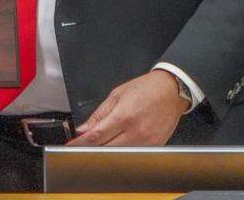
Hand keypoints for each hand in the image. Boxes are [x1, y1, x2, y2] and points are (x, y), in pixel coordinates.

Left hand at [67, 70, 186, 145]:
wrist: (172, 90)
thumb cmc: (146, 89)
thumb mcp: (117, 95)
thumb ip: (99, 115)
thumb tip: (84, 129)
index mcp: (124, 116)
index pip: (97, 136)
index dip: (81, 143)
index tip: (71, 146)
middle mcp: (136, 132)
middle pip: (106, 149)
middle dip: (92, 149)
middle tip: (83, 146)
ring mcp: (147, 142)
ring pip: (120, 155)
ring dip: (107, 152)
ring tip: (102, 144)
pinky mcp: (154, 147)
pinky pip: (133, 154)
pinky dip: (123, 151)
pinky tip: (119, 144)